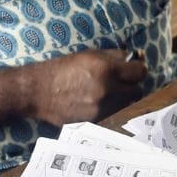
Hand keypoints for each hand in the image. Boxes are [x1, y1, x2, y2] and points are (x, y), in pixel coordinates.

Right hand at [27, 50, 146, 124]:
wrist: (37, 91)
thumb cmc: (61, 69)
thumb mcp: (88, 55)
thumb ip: (114, 56)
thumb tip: (135, 57)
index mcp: (106, 69)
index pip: (140, 72)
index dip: (140, 69)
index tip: (136, 68)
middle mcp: (107, 90)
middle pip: (137, 91)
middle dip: (132, 85)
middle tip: (124, 82)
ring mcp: (101, 108)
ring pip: (126, 104)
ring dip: (122, 98)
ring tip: (108, 92)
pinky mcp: (94, 121)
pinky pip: (112, 114)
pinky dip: (109, 108)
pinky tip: (95, 102)